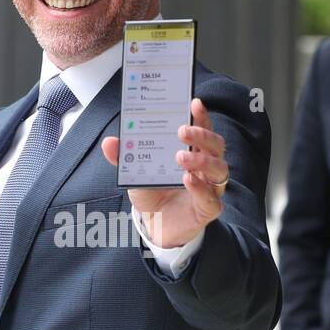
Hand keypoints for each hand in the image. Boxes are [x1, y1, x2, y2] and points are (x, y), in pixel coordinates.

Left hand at [101, 98, 227, 247]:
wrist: (155, 226)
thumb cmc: (153, 194)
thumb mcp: (136, 173)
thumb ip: (124, 158)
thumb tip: (109, 143)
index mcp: (193, 151)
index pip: (203, 129)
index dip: (201, 116)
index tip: (194, 103)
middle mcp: (206, 167)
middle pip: (216, 145)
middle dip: (202, 135)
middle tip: (182, 131)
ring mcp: (210, 187)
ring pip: (219, 169)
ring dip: (202, 159)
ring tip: (181, 157)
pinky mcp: (208, 208)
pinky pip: (212, 197)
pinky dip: (201, 187)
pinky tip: (188, 180)